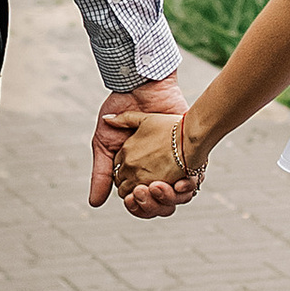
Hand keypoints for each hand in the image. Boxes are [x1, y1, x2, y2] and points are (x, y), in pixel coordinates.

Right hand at [89, 76, 197, 218]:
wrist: (142, 85)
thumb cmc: (120, 111)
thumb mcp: (105, 143)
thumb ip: (101, 173)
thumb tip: (94, 204)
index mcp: (135, 173)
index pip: (138, 201)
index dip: (136, 205)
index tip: (131, 198)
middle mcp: (156, 172)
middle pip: (158, 205)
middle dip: (152, 205)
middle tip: (144, 193)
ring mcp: (174, 165)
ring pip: (176, 198)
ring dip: (168, 199)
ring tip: (158, 187)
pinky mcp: (190, 154)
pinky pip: (194, 181)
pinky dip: (187, 187)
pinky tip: (179, 182)